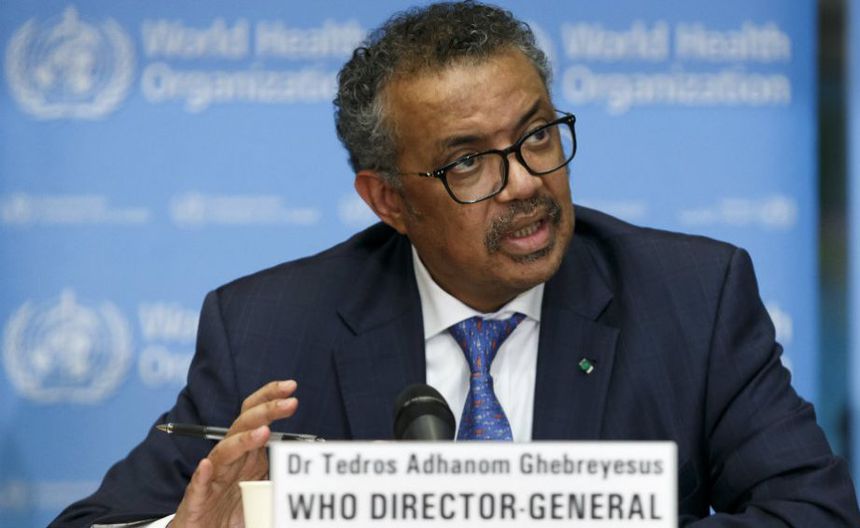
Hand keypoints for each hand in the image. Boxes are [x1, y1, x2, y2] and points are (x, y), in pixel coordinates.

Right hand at [170, 380, 298, 527]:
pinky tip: (207, 465)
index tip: (290, 387)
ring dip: (243, 440)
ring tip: (264, 432)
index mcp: (246, 454)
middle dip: (267, 411)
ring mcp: (213, 477)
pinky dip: (202, 473)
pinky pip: (198, 483)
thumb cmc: (233, 509)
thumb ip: (282, 476)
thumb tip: (311, 469)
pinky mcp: (197, 498)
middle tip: (290, 402)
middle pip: (243, 426)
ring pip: (224, 452)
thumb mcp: (265, 489)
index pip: (256, 417)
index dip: (270, 399)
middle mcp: (230, 460)